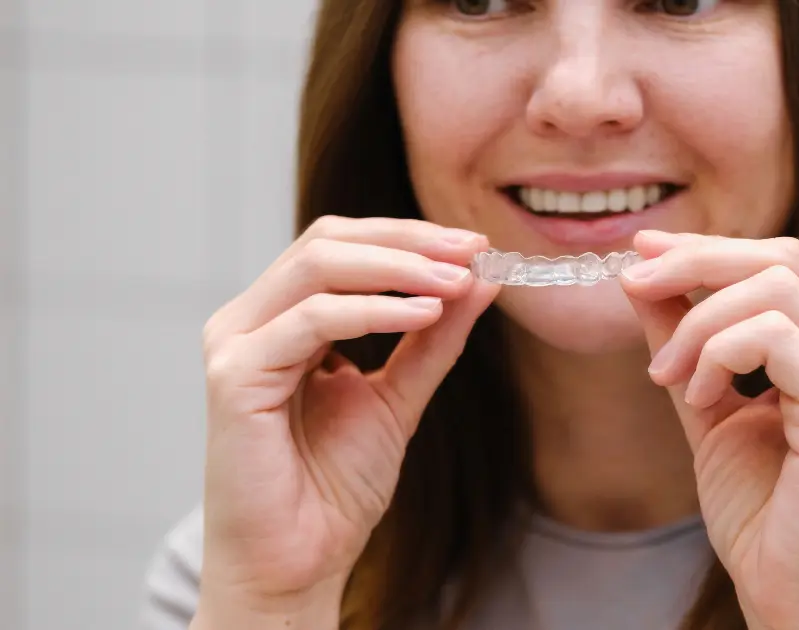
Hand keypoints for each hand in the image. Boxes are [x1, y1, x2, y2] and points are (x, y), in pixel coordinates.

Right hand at [198, 216, 498, 607]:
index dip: (409, 237)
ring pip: (318, 267)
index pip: (343, 244)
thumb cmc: (334, 487)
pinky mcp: (233, 377)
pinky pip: (310, 321)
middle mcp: (252, 320)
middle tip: (471, 250)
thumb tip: (478, 277)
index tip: (476, 245)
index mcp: (283, 318)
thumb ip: (433, 338)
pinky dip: (373, 310)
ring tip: (457, 281)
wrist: (297, 562)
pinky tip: (425, 314)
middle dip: (408, 240)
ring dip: (399, 267)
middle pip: (328, 241)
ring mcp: (236, 344)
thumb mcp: (399, 396)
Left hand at [620, 231, 798, 629]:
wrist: (796, 601)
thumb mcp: (711, 408)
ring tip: (668, 375)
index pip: (788, 265)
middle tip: (633, 283)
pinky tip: (697, 395)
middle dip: (696, 261)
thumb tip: (646, 278)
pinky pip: (775, 336)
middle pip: (785, 259)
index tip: (644, 255)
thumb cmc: (765, 519)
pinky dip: (718, 352)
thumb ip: (688, 343)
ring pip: (777, 288)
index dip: (712, 249)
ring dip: (698, 321)